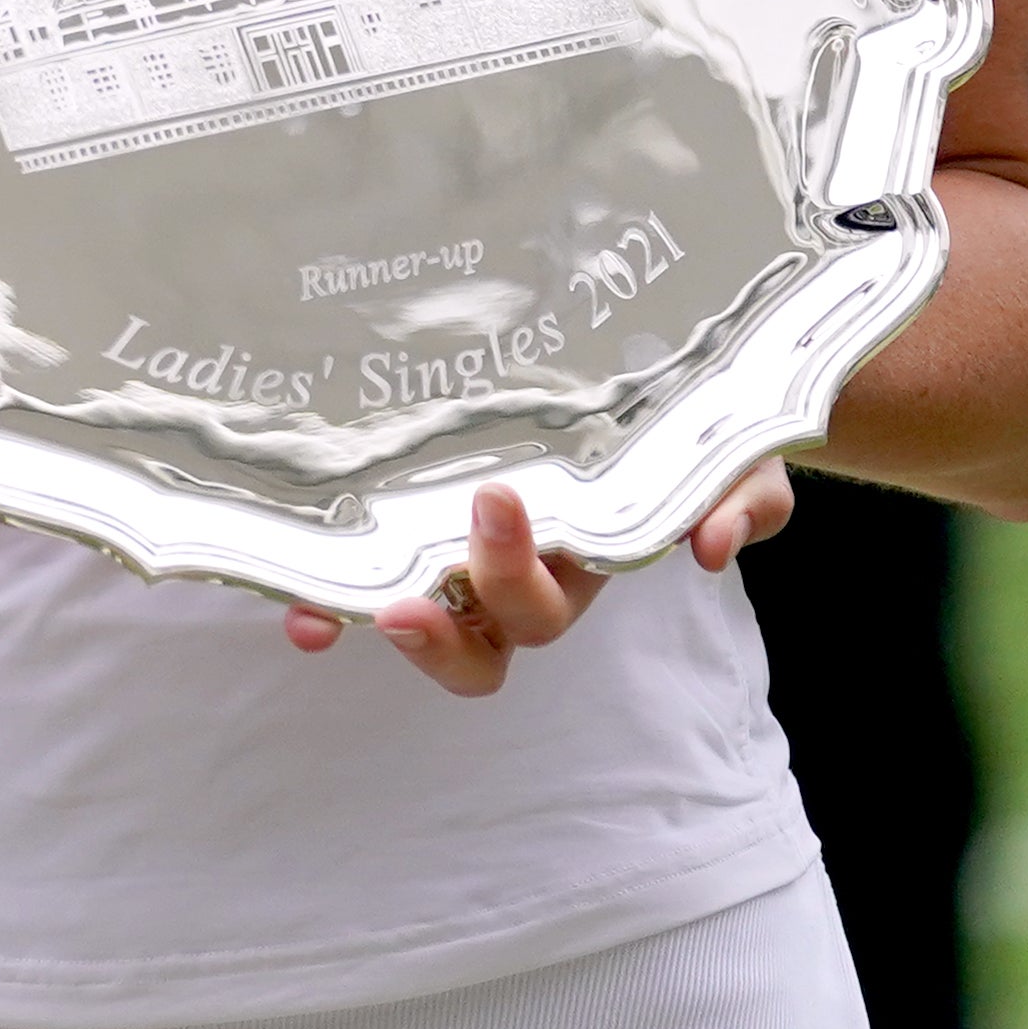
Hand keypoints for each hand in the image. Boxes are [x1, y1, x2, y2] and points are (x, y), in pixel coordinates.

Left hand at [280, 467, 790, 697]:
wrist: (659, 389)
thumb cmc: (691, 436)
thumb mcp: (732, 461)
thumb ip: (739, 499)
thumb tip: (713, 544)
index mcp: (577, 566)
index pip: (538, 610)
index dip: (512, 584)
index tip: (494, 500)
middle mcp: (512, 575)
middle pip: (478, 639)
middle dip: (446, 628)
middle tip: (406, 589)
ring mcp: (456, 553)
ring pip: (416, 619)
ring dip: (371, 619)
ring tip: (329, 610)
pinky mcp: (411, 519)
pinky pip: (366, 564)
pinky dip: (328, 586)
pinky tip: (289, 589)